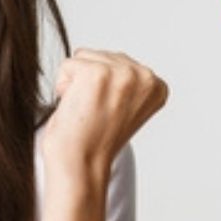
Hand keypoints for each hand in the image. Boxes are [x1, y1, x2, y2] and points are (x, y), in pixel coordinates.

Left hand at [42, 49, 166, 183]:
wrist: (81, 165)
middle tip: (95, 114)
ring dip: (76, 85)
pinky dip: (64, 87)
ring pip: (84, 57)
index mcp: (157, 86)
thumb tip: (109, 59)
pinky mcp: (97, 73)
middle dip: (90, 83)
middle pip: (102, 56)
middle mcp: (145, 76)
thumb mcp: (124, 106)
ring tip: (86, 112)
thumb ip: (125, 81)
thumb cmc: (95, 141)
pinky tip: (75, 109)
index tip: (110, 113)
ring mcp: (122, 73)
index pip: (118, 63)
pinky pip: (68, 65)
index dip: (106, 89)